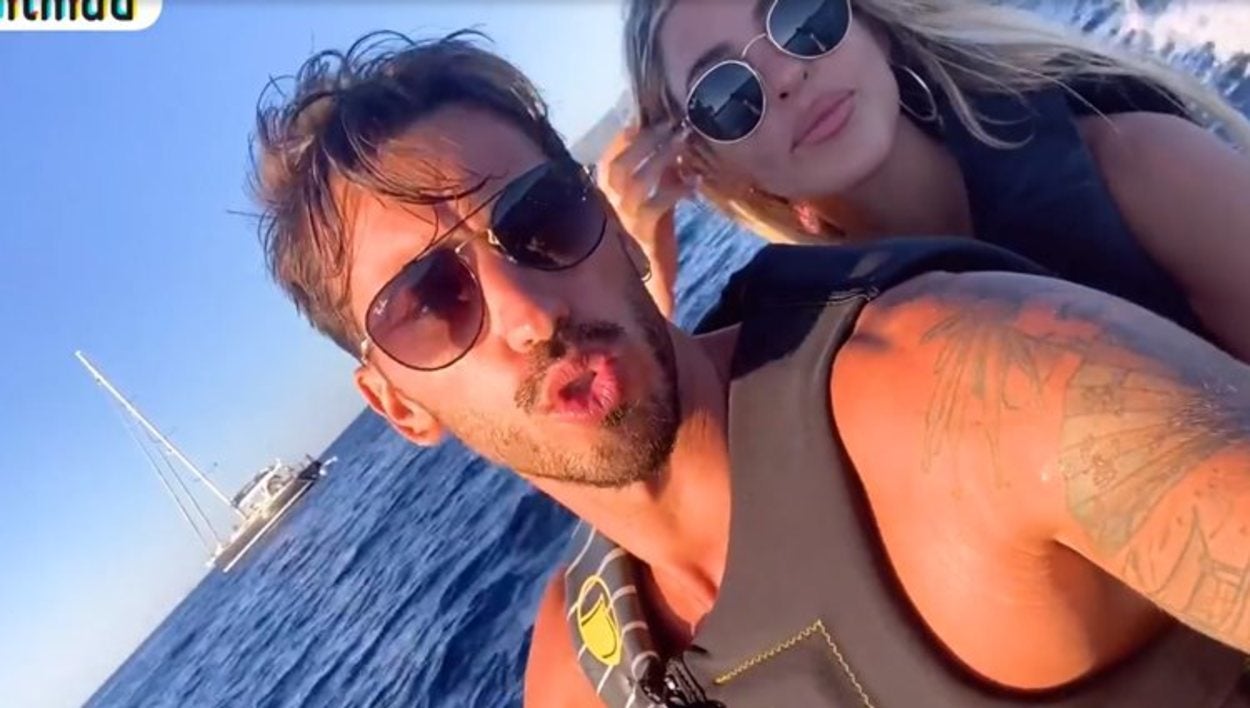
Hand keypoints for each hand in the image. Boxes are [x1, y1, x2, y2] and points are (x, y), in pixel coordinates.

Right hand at [596, 123, 691, 255]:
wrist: (654, 269)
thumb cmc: (653, 227)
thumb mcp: (652, 194)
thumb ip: (657, 170)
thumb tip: (672, 139)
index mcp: (607, 193)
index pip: (607, 161)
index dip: (621, 140)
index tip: (640, 121)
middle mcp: (611, 204)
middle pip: (619, 167)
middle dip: (644, 142)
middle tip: (671, 126)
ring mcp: (626, 218)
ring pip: (637, 183)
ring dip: (661, 159)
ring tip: (683, 143)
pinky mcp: (644, 232)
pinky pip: (658, 205)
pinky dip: (678, 189)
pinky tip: (695, 181)